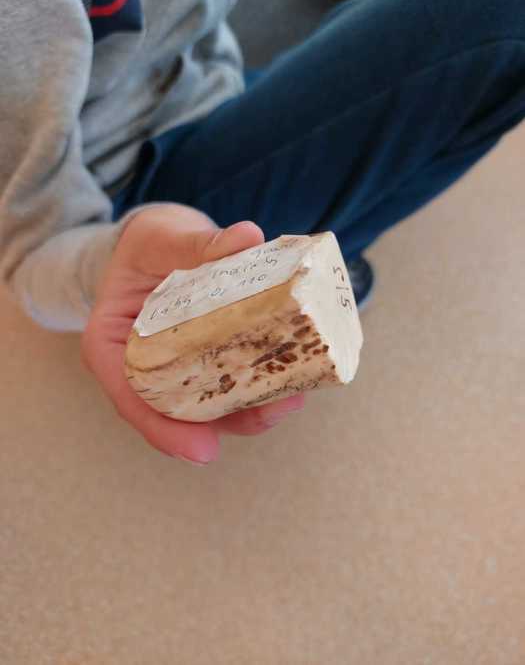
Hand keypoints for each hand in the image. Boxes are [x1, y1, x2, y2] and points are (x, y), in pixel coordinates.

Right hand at [82, 205, 304, 464]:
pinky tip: (293, 378)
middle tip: (273, 412)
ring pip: (212, 406)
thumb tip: (246, 237)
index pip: (130, 396)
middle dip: (227, 422)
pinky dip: (261, 384)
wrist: (164, 246)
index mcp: (112, 344)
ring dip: (253, 408)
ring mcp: (181, 371)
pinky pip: (233, 383)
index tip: (204, 450)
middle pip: (179, 412)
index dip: (163, 429)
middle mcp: (145, 368)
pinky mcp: (211, 363)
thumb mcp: (162, 237)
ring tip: (292, 397)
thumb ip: (199, 242)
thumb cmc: (150, 243)